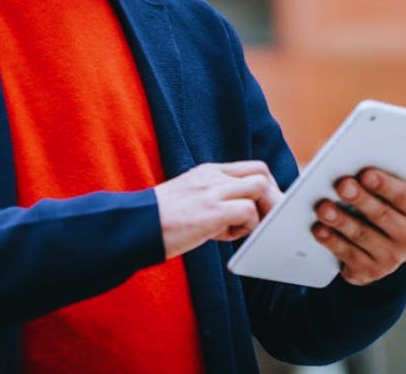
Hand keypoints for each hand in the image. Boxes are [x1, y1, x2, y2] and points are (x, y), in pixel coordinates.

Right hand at [155, 161, 282, 258]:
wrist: (135, 226)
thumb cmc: (159, 220)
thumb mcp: (190, 199)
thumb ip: (213, 197)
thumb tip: (239, 212)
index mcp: (207, 172)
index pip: (252, 168)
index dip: (265, 189)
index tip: (264, 209)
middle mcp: (212, 176)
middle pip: (262, 173)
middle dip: (271, 198)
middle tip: (262, 221)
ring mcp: (212, 190)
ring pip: (260, 188)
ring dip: (259, 213)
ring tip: (239, 229)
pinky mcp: (211, 210)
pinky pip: (248, 212)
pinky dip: (244, 228)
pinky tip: (221, 236)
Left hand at [310, 151, 405, 285]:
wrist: (378, 245)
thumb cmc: (387, 202)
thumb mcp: (401, 185)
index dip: (386, 185)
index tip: (366, 174)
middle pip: (382, 215)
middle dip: (361, 199)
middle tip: (341, 184)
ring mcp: (391, 257)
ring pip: (362, 235)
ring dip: (341, 220)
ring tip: (322, 207)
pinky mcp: (370, 271)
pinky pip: (348, 255)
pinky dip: (332, 241)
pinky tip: (319, 229)